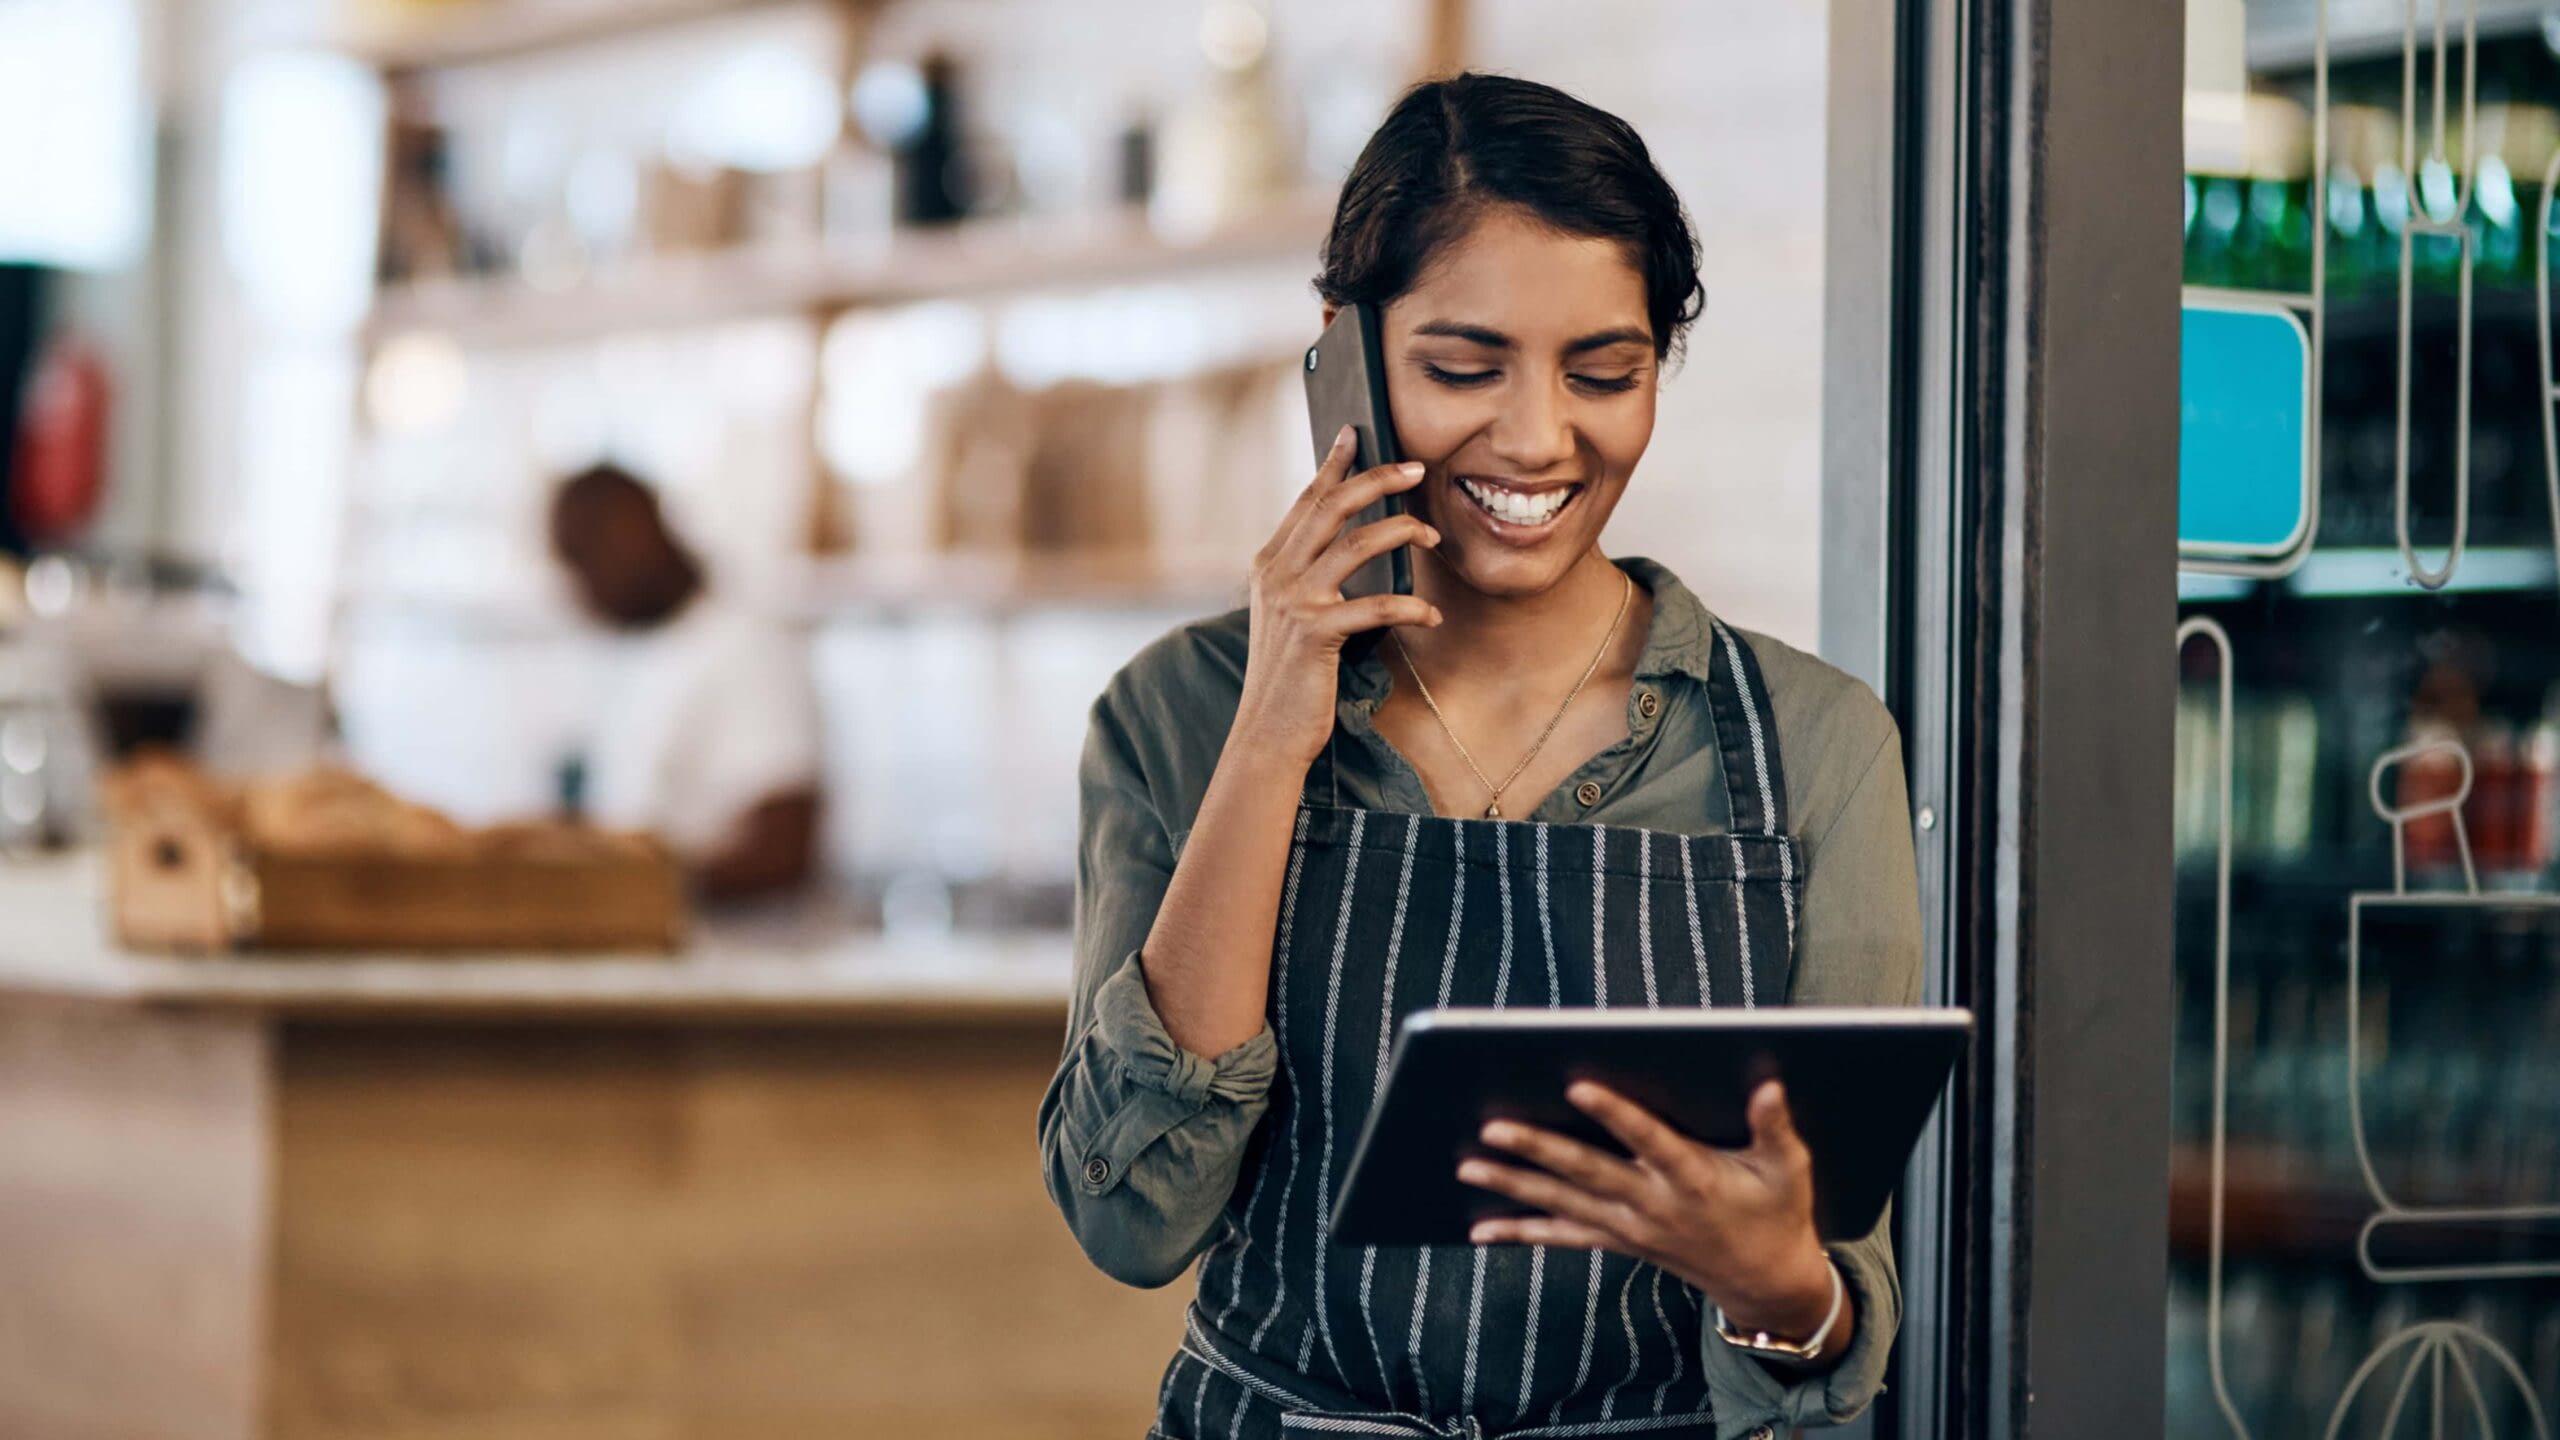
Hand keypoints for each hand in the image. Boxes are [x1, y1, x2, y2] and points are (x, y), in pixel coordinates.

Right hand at [1231, 425, 1440, 768]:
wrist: (1267, 733)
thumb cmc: (1290, 677)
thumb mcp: (1290, 617)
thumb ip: (1310, 578)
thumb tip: (1353, 545)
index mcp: (1268, 564)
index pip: (1307, 501)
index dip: (1334, 464)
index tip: (1357, 433)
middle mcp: (1276, 574)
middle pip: (1332, 507)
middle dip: (1378, 480)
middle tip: (1417, 468)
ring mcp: (1293, 601)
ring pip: (1357, 544)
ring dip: (1403, 533)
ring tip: (1433, 537)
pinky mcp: (1315, 633)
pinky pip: (1375, 605)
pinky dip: (1410, 607)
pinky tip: (1431, 614)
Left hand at [1457, 1079, 1842, 1342]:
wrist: (1766, 1282)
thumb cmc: (1778, 1212)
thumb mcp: (1789, 1168)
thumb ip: (1775, 1127)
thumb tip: (1769, 1084)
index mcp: (1695, 1178)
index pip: (1649, 1140)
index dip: (1614, 1114)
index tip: (1577, 1085)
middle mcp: (1654, 1204)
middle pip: (1588, 1172)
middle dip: (1539, 1149)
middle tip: (1493, 1127)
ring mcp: (1631, 1227)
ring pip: (1563, 1203)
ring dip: (1513, 1186)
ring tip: (1466, 1167)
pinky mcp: (1619, 1240)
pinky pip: (1563, 1236)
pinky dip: (1521, 1231)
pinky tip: (1480, 1229)